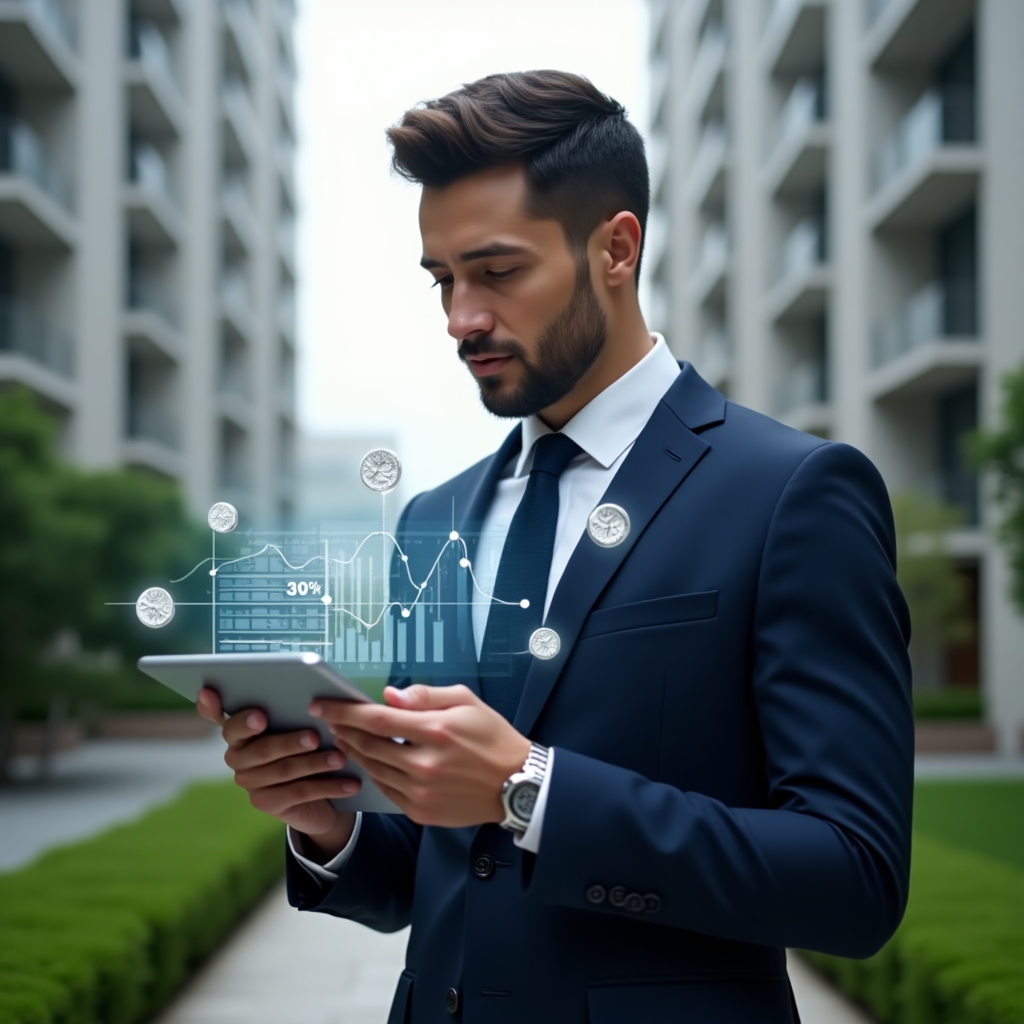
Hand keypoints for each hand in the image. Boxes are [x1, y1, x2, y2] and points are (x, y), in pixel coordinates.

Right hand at [196, 687, 358, 857]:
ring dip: (315, 763)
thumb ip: (293, 710)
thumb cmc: (305, 746)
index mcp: (240, 730)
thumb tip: (317, 698)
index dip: (230, 715)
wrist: (316, 795)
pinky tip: (350, 783)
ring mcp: (249, 782)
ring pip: (284, 770)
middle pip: (261, 749)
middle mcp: (237, 756)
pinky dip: (328, 786)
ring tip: (340, 758)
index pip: (224, 719)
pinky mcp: (266, 803)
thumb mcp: (299, 725)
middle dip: (289, 742)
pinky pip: (299, 793)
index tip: (258, 714)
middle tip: (315, 737)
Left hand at [312, 685, 530, 827]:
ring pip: (373, 769)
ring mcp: (421, 792)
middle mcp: (425, 764)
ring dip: (355, 752)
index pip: (377, 720)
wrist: (516, 783)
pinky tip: (370, 761)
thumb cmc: (492, 737)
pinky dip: (373, 773)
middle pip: (369, 746)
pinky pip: (386, 790)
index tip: (322, 704)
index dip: (345, 712)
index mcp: (436, 731)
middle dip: (344, 730)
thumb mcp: (466, 702)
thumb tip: (390, 696)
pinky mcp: (421, 811)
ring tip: (345, 738)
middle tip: (330, 720)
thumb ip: (426, 696)